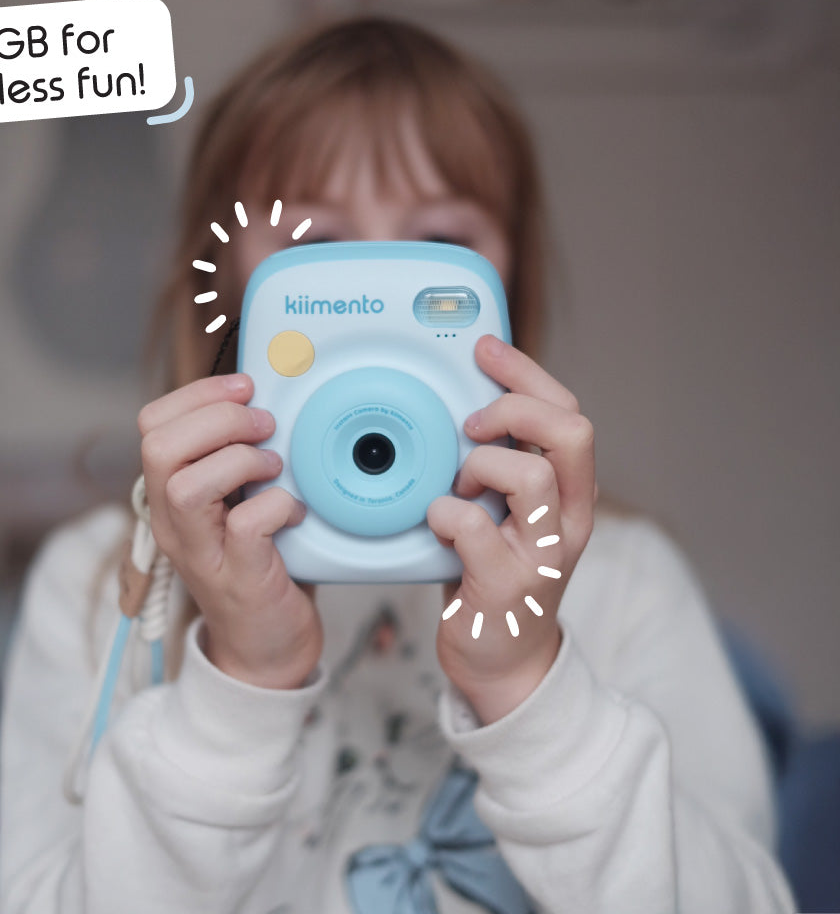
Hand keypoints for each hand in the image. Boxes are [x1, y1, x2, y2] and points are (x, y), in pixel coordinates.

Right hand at [138, 373, 322, 689]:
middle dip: (219, 419)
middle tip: (263, 426)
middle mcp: (173, 523)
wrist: (265, 650)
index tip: (245, 386)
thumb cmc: (258, 564)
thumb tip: (266, 399)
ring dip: (240, 460)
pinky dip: (276, 506)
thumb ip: (238, 457)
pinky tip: (294, 510)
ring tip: (273, 467)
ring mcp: (201, 554)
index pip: (153, 425)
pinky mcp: (238, 579)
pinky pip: (245, 526)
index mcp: (170, 495)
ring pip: (186, 485)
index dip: (199, 394)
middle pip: (160, 447)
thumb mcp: (238, 500)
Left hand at [427, 335, 596, 724]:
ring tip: (458, 487)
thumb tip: (462, 403)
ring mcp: (544, 553)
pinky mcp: (508, 585)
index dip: (526, 372)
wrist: (503, 660)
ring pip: (533, 475)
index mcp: (570, 489)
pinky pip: (476, 528)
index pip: (567, 410)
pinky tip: (437, 526)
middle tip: (471, 426)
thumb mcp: (506, 509)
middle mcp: (569, 517)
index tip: (484, 348)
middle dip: (514, 408)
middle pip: (571, 430)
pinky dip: (445, 515)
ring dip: (481, 466)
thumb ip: (500, 463)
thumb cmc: (494, 573)